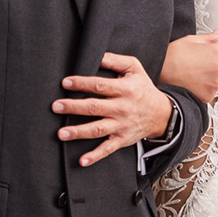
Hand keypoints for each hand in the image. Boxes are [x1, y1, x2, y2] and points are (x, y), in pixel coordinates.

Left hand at [56, 52, 172, 166]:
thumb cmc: (143, 89)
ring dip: (79, 132)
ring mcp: (122, 125)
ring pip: (98, 129)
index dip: (82, 83)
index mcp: (125, 89)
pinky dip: (95, 156)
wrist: (162, 114)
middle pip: (95, 108)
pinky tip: (82, 161)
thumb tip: (96, 55)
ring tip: (61, 133)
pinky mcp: (122, 139)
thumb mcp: (135, 69)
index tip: (66, 82)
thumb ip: (115, 60)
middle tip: (56, 106)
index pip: (100, 86)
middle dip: (74, 107)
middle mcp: (122, 108)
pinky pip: (108, 149)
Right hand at [160, 30, 217, 102]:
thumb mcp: (191, 40)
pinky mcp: (208, 95)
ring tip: (192, 75)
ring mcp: (215, 83)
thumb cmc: (174, 55)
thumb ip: (209, 37)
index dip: (214, 56)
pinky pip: (209, 93)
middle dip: (212, 68)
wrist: (161, 72)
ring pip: (216, 81)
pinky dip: (202, 90)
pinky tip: (191, 83)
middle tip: (196, 66)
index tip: (206, 58)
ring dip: (208, 80)